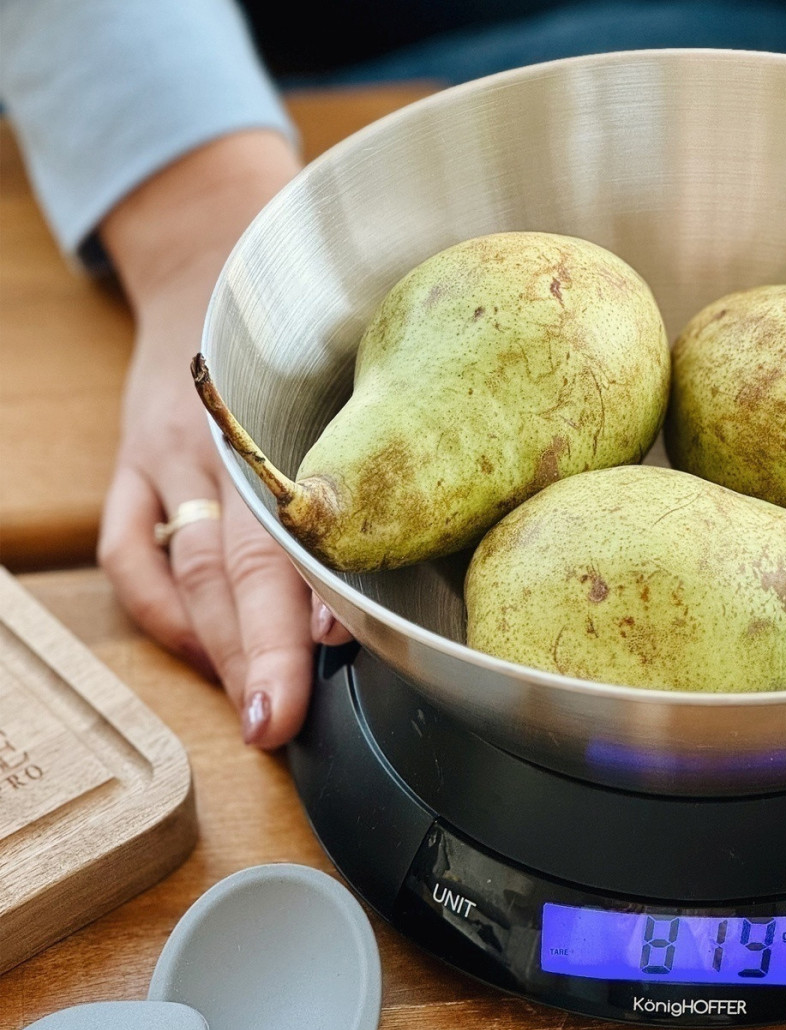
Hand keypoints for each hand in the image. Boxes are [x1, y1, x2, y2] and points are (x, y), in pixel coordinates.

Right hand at [97, 131, 348, 747]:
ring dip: (215, 647)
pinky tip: (196, 651)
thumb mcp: (343, 388)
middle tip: (278, 725)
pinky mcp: (127, 465)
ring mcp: (159, 456)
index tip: (326, 669)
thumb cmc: (302, 340)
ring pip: (180, 570)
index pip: (288, 539)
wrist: (212, 255)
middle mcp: (211, 445)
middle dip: (258, 652)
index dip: (302, 611)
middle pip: (231, 567)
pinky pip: (125, 552)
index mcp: (275, 426)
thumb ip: (358, 478)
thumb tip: (366, 603)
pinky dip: (158, 611)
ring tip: (251, 711)